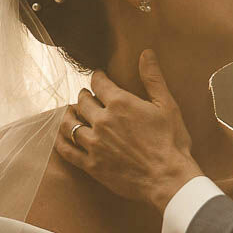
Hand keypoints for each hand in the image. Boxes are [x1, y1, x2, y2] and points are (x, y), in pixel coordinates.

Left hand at [55, 50, 201, 212]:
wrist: (168, 179)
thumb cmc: (171, 142)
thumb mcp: (167, 105)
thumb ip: (153, 78)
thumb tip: (146, 53)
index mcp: (120, 103)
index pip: (99, 83)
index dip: (98, 77)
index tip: (99, 77)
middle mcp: (102, 121)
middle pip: (82, 101)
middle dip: (84, 96)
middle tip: (87, 96)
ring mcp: (94, 144)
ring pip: (69, 124)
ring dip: (68, 115)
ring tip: (71, 113)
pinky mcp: (91, 165)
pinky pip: (67, 150)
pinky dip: (60, 141)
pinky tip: (60, 137)